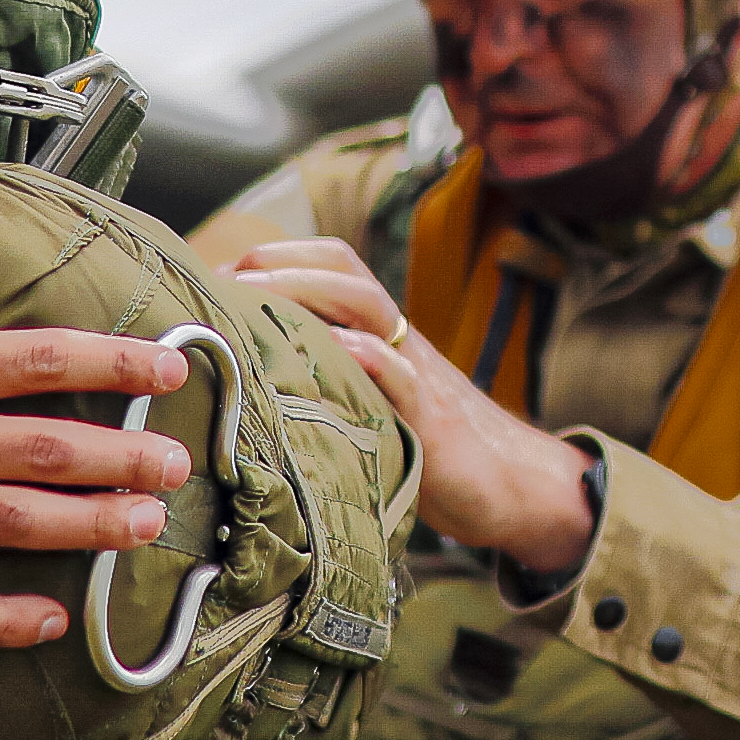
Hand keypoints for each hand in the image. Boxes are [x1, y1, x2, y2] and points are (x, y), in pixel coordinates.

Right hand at [0, 186, 193, 644]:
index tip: (173, 367)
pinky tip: (52, 621)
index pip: (44, 357)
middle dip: (126, 458)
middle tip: (178, 466)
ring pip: (17, 525)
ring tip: (144, 528)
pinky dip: (1, 621)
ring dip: (90, 528)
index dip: (119, 360)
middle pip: (49, 449)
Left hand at [223, 237, 599, 574]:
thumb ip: (336, 383)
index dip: (282, 257)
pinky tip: (330, 350)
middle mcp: (400, 342)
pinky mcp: (430, 419)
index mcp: (386, 336)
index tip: (227, 271)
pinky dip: (365, 356)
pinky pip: (399, 375)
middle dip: (285, 263)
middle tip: (229, 277)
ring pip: (370, 306)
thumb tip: (257, 379)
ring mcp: (417, 375)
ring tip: (257, 293)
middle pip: (347, 272)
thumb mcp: (378, 405)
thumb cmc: (430, 448)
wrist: (511, 482)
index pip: (337, 267)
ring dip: (310, 289)